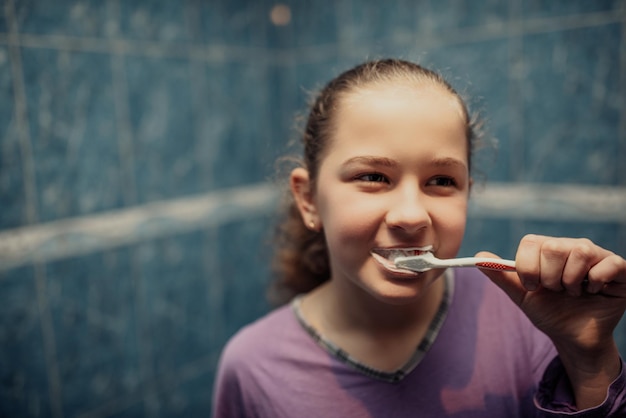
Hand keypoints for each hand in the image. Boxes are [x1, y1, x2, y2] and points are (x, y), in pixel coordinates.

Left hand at [477, 234, 625, 408]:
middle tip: (555, 291)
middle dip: (549, 278)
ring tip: (573, 293)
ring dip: (571, 282)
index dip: (528, 267)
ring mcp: (597, 255)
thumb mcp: (522, 295)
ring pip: (579, 252)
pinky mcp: (619, 268)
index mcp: (547, 249)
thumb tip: (479, 257)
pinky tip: (593, 291)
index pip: (531, 242)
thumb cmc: (549, 312)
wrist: (573, 338)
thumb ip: (501, 275)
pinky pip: (608, 264)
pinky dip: (596, 282)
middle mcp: (572, 246)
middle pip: (553, 247)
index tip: (532, 286)